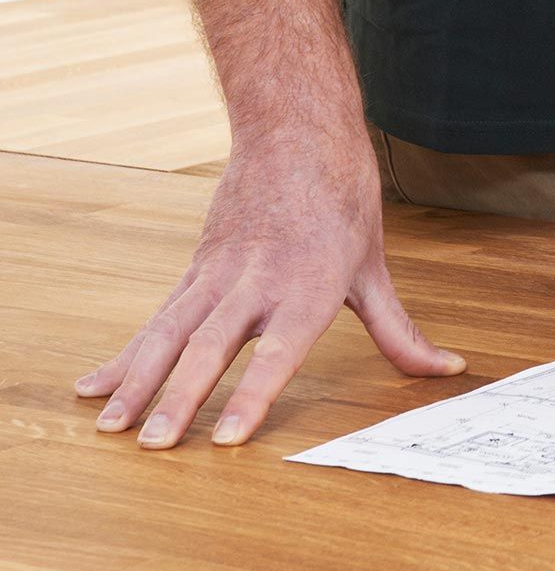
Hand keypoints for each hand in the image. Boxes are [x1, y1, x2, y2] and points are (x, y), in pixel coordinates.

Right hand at [75, 127, 463, 448]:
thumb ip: (399, 331)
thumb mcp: (374, 266)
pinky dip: (123, 356)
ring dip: (138, 383)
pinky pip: (156, 319)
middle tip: (154, 445)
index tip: (229, 438)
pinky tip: (92, 387)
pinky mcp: (195, 268)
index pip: (278, 350)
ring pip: (170, 332)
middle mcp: (258, 282)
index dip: (255, 394)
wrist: (296, 125)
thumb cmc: (342, 196)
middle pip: (211, 346)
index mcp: (309, 286)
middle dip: (179, 398)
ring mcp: (219, 273)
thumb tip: (447, 369)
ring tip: (111, 429)